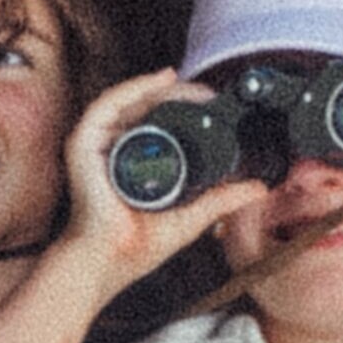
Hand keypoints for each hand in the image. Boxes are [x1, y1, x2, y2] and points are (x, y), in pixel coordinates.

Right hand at [61, 71, 269, 288]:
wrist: (109, 262)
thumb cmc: (135, 246)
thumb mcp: (191, 216)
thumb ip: (222, 200)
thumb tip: (258, 188)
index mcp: (133, 162)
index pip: (158, 124)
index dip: (185, 109)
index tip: (214, 104)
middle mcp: (113, 149)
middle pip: (145, 108)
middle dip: (178, 95)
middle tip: (209, 93)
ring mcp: (97, 145)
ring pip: (130, 101)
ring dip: (161, 88)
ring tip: (192, 86)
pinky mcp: (84, 145)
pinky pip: (107, 105)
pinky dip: (134, 87)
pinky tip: (161, 80)